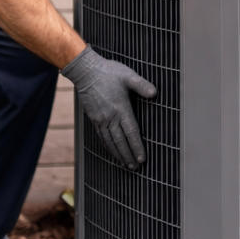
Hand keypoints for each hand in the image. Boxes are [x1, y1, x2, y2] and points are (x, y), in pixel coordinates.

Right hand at [61, 46, 156, 168]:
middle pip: (120, 141)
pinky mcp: (93, 118)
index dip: (137, 147)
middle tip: (135, 167)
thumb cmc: (108, 72)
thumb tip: (154, 93)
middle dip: (128, 155)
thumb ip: (141, 85)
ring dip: (118, 154)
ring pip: (110, 141)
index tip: (142, 158)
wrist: (85, 71)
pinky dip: (107, 146)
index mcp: (121, 108)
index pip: (131, 132)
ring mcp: (100, 119)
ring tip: (125, 164)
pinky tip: (112, 151)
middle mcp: (110, 117)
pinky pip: (101, 136)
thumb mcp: (128, 75)